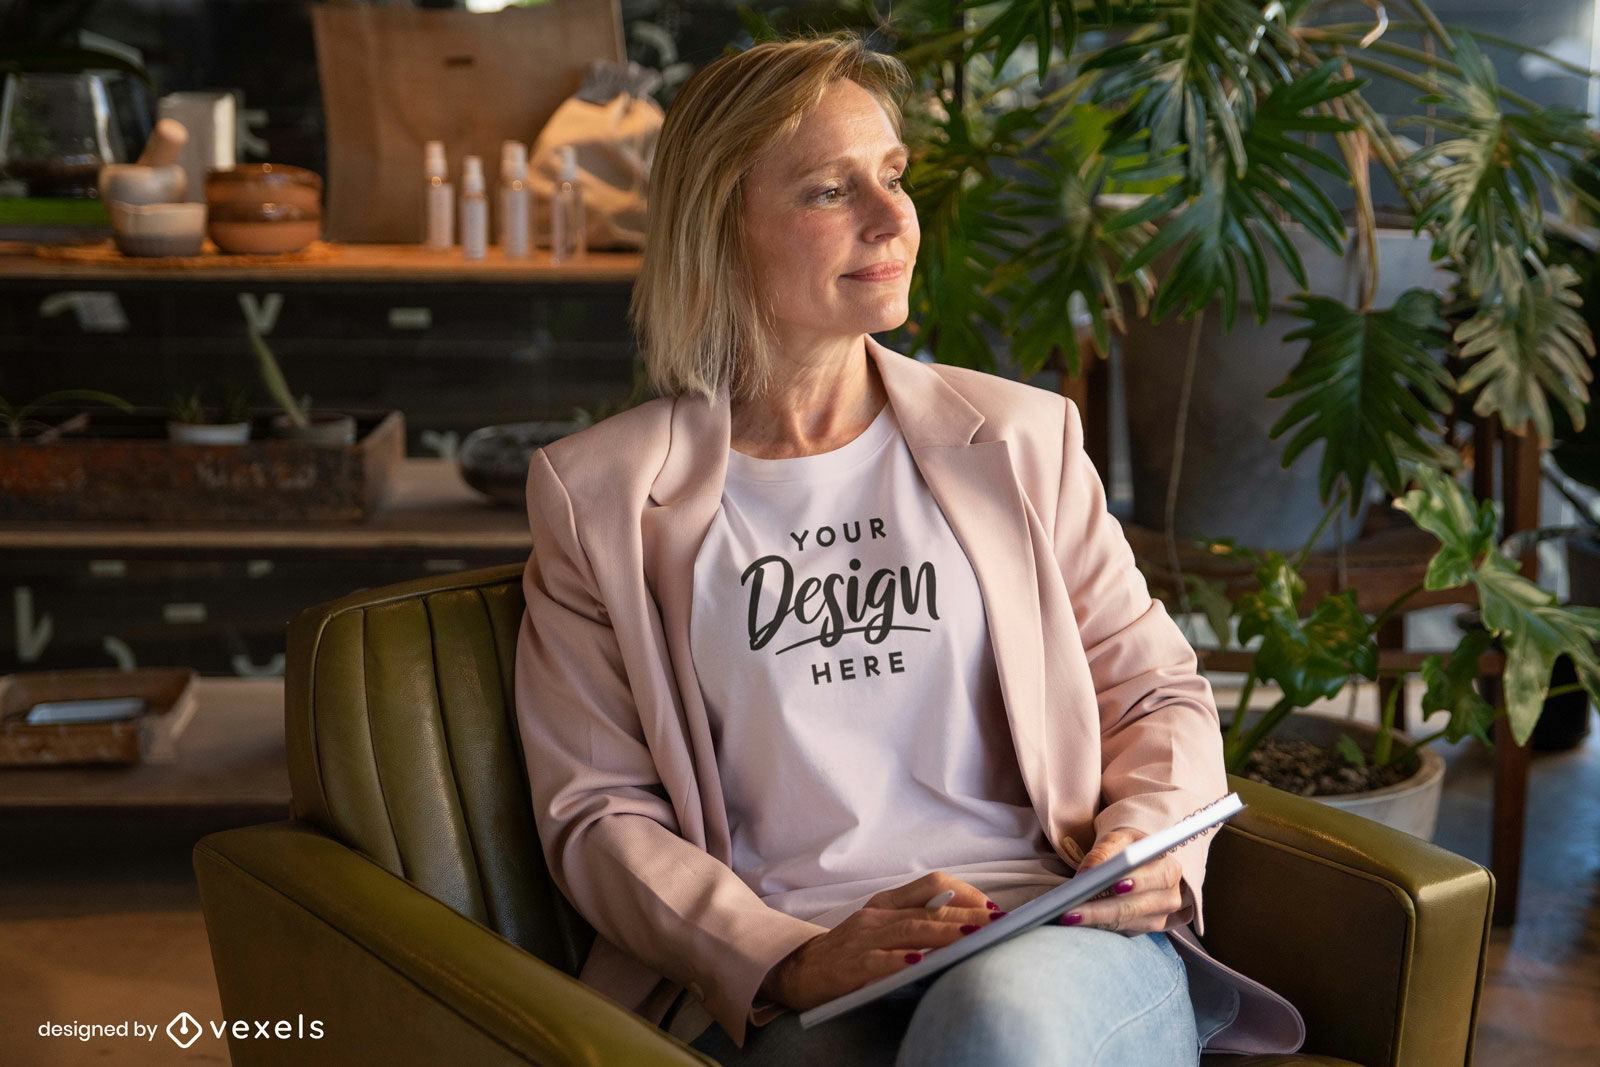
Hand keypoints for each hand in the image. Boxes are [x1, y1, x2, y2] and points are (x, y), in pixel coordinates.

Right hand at [759, 872, 998, 1010]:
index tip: (992, 908)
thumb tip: (967, 925)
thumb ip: (914, 921)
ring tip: (974, 937)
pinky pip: (879, 961)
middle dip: (968, 917)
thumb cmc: (849, 951)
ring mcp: (863, 940)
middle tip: (999, 923)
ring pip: (910, 931)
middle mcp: (876, 916)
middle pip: (929, 910)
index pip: (931, 884)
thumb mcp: (880, 928)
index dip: (963, 894)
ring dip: (945, 934)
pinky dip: (901, 960)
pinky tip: (921, 962)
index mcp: (886, 903)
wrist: (798, 970)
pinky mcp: (851, 966)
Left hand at [1058, 827, 1185, 934]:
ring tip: (1067, 916)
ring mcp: (1160, 918)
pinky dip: (1098, 925)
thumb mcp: (1118, 839)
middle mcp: (1170, 897)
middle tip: (1071, 910)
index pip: (1156, 878)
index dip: (1138, 882)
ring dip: (1094, 920)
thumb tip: (1086, 873)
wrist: (1138, 860)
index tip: (1114, 886)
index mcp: (1170, 869)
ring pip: (1125, 922)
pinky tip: (1078, 921)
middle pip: (1134, 907)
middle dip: (1101, 909)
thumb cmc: (1128, 847)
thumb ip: (1103, 852)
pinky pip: (1120, 929)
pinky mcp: (1145, 929)